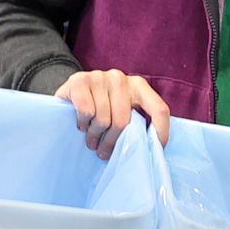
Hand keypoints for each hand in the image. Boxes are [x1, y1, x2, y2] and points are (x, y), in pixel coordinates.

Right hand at [55, 69, 170, 157]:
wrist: (69, 94)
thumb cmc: (100, 108)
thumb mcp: (121, 112)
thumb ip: (137, 123)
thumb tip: (152, 148)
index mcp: (138, 85)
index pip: (159, 109)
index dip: (160, 132)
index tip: (154, 150)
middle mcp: (120, 78)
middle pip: (123, 121)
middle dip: (112, 142)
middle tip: (104, 152)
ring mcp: (99, 77)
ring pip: (102, 120)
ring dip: (95, 136)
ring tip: (92, 140)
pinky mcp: (79, 80)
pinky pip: (86, 111)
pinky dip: (83, 123)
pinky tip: (82, 124)